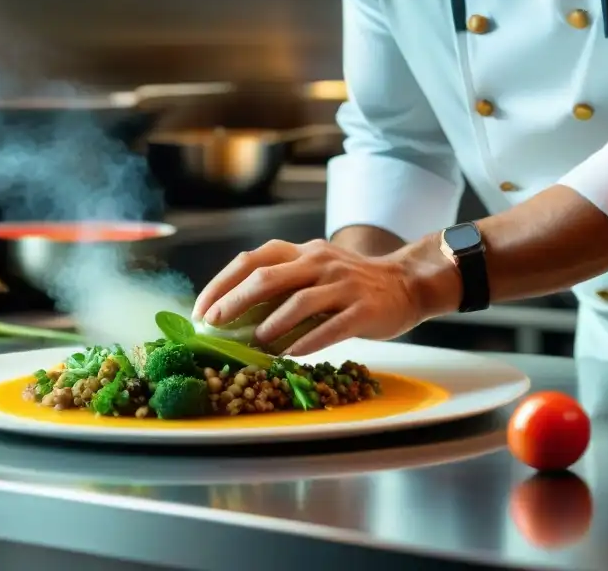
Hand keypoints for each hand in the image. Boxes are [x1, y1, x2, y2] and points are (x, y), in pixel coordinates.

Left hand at [191, 239, 428, 355]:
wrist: (406, 283)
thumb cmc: (348, 284)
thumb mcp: (313, 272)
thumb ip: (280, 286)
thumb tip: (231, 318)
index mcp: (301, 251)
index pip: (251, 260)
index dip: (221, 284)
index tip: (201, 310)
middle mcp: (319, 262)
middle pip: (268, 277)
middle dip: (234, 302)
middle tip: (214, 325)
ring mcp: (343, 284)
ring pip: (299, 301)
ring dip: (271, 324)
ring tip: (254, 343)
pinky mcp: (364, 309)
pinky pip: (332, 326)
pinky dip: (307, 341)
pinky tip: (289, 355)